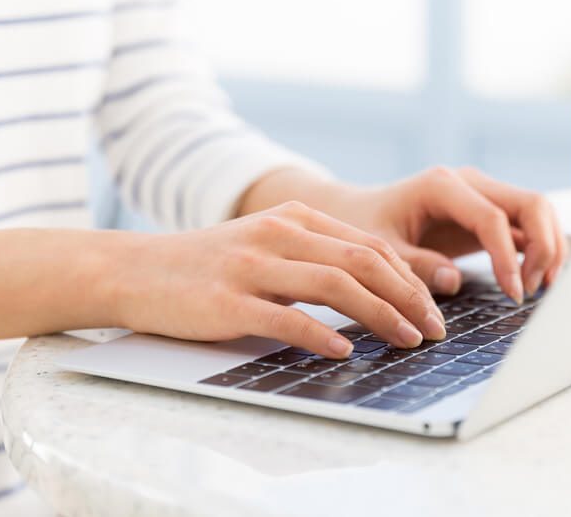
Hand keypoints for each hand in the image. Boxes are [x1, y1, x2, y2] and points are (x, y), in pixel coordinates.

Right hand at [114, 202, 446, 358]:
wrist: (135, 269)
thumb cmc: (211, 266)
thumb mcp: (269, 246)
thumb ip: (316, 258)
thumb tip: (376, 291)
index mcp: (297, 218)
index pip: (371, 246)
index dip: (410, 278)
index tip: (433, 309)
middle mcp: (280, 233)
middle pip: (363, 261)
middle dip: (408, 297)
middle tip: (434, 329)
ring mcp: (253, 265)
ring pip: (334, 284)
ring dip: (380, 314)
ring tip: (407, 340)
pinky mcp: (228, 301)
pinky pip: (285, 317)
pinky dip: (321, 335)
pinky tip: (345, 352)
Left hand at [313, 167, 568, 302]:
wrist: (360, 212)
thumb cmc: (365, 227)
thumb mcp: (379, 249)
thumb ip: (414, 265)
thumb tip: (454, 281)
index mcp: (441, 186)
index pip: (492, 217)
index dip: (508, 256)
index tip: (515, 293)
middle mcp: (470, 183)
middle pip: (531, 203)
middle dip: (543, 247)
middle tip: (532, 291)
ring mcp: (484, 194)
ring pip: (539, 211)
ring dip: (549, 248)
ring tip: (538, 288)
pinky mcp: (490, 212)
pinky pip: (529, 225)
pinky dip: (541, 249)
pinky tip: (536, 280)